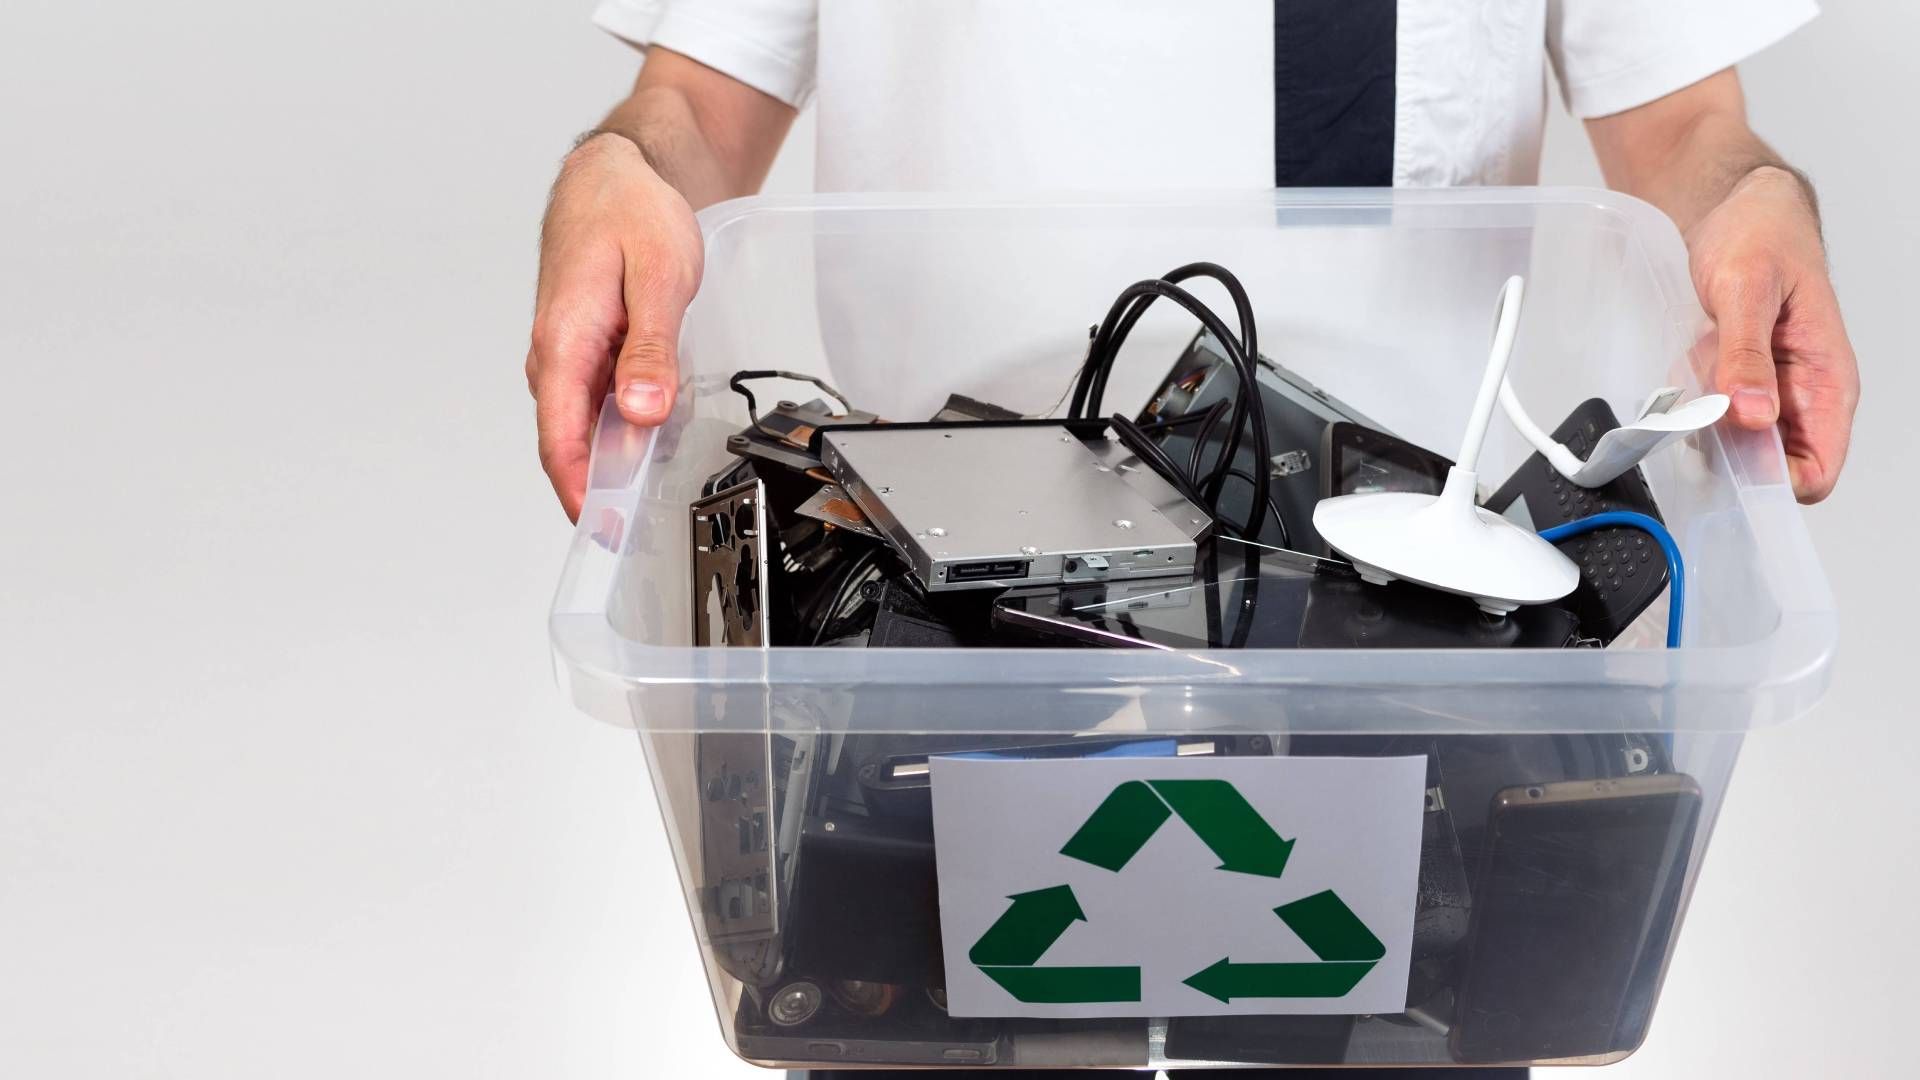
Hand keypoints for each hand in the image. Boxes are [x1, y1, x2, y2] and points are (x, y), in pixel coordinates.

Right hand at [527, 132, 702, 518]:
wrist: (615, 175)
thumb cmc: (631, 213)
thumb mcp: (658, 278)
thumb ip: (650, 350)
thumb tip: (641, 411)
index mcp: (563, 343)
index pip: (560, 439)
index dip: (581, 492)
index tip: (604, 530)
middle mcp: (553, 355)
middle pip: (569, 442)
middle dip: (599, 489)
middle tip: (638, 530)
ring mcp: (566, 355)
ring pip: (583, 425)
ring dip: (611, 460)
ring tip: (649, 495)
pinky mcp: (583, 351)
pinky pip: (595, 403)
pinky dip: (620, 427)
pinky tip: (651, 440)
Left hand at [1686, 165, 1858, 502]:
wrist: (1740, 207)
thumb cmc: (1761, 236)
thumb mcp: (1748, 290)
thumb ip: (1746, 355)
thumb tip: (1752, 416)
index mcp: (1827, 380)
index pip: (1816, 471)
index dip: (1774, 484)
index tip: (1730, 466)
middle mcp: (1802, 394)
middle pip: (1771, 467)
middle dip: (1729, 451)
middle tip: (1698, 412)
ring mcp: (1769, 391)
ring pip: (1735, 445)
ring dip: (1703, 422)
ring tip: (1695, 371)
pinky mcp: (1738, 383)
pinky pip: (1711, 415)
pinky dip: (1690, 401)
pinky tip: (1687, 364)